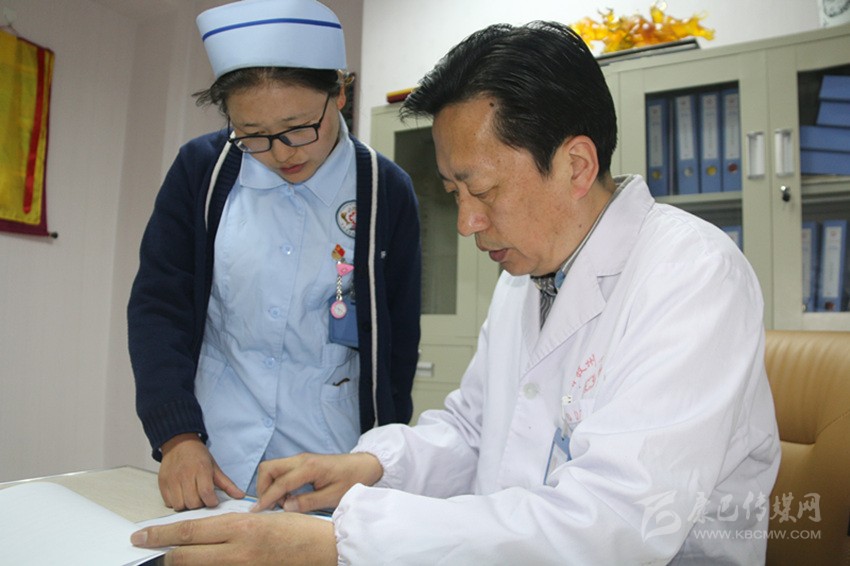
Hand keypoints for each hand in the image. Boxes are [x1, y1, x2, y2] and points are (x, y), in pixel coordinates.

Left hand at [131, 511, 336, 565]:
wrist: (322, 549)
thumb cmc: (295, 528)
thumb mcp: (260, 518)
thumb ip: (230, 527)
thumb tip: (201, 533)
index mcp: (240, 527)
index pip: (188, 531)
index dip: (159, 534)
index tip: (140, 535)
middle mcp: (237, 551)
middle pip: (185, 556)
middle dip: (164, 553)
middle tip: (150, 548)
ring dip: (185, 562)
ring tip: (176, 555)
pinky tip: (204, 563)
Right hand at [158, 433, 244, 509]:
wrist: (178, 443)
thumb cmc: (198, 456)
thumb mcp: (215, 467)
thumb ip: (227, 484)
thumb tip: (241, 496)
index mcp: (201, 470)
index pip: (206, 493)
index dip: (211, 502)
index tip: (213, 501)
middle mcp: (185, 475)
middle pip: (192, 502)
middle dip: (200, 504)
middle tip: (202, 499)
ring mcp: (172, 480)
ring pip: (179, 505)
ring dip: (187, 505)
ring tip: (191, 497)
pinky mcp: (162, 484)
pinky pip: (168, 503)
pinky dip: (175, 503)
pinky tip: (181, 495)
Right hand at [254, 452, 382, 512]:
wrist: (363, 465)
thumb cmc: (351, 479)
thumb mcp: (333, 496)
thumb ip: (308, 502)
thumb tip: (285, 507)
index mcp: (310, 467)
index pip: (281, 482)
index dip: (267, 497)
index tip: (257, 511)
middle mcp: (301, 459)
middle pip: (268, 468)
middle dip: (263, 487)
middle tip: (271, 506)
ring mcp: (300, 459)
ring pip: (272, 468)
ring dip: (270, 485)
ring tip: (282, 503)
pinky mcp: (301, 462)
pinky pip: (281, 470)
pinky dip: (277, 483)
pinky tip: (288, 497)